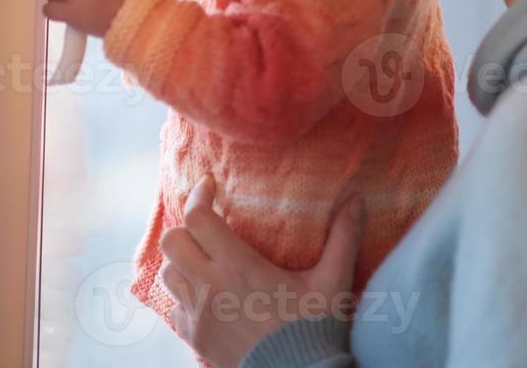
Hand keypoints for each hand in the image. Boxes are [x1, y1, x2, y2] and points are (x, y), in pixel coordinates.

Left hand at [159, 175, 365, 365]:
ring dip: (181, 260)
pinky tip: (206, 293)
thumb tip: (358, 199)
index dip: (198, 196)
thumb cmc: (315, 330)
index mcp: (238, 266)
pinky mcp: (195, 340)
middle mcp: (210, 288)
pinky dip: (184, 294)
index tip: (210, 186)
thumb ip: (344, 237)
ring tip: (204, 256)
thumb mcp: (333, 281)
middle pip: (172, 242)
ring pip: (168, 274)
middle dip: (185, 227)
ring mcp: (198, 316)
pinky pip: (174, 308)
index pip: (198, 219)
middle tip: (207, 224)